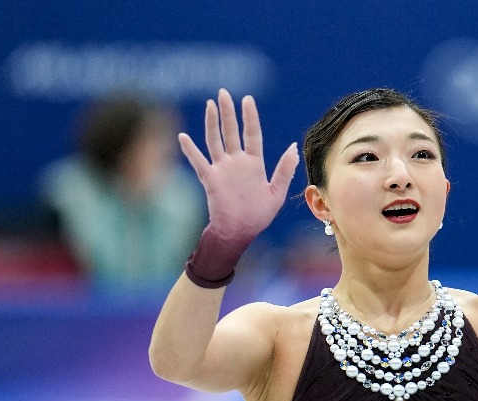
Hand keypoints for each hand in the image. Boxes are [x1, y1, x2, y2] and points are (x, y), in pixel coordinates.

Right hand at [179, 89, 298, 239]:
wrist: (239, 232)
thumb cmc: (258, 215)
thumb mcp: (277, 192)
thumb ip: (285, 170)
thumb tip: (294, 148)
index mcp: (254, 164)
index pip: (252, 134)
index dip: (250, 117)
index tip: (247, 99)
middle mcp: (237, 162)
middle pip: (232, 131)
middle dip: (228, 112)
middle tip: (223, 92)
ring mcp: (222, 169)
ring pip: (215, 140)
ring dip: (212, 122)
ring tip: (210, 104)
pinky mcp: (210, 178)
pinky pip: (199, 161)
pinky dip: (190, 149)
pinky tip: (183, 136)